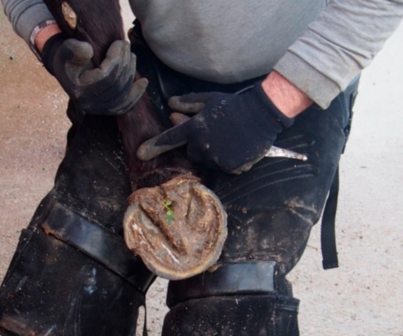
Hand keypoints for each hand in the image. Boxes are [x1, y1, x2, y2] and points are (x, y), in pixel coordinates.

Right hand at [41, 34, 146, 114]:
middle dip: (125, 64)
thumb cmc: (67, 58)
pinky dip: (136, 94)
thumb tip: (88, 50)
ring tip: (132, 56)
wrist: (66, 71)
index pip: (106, 77)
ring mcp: (99, 110)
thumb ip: (74, 49)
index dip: (116, 59)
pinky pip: (124, 106)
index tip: (120, 42)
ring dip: (131, 74)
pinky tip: (144, 82)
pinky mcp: (106, 111)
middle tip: (127, 46)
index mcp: (80, 91)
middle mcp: (90, 105)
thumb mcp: (66, 50)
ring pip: (123, 95)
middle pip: (116, 86)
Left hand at [137, 82, 293, 173]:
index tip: (140, 154)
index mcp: (195, 128)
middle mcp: (203, 146)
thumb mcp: (210, 99)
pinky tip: (237, 148)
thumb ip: (188, 103)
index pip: (170, 138)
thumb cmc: (234, 105)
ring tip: (228, 139)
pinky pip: (223, 167)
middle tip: (215, 134)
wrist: (262, 114)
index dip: (154, 146)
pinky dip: (228, 160)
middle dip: (198, 145)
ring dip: (213, 153)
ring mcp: (216, 158)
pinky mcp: (230, 167)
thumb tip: (170, 105)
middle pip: (192, 153)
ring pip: (207, 161)